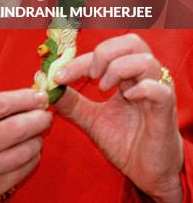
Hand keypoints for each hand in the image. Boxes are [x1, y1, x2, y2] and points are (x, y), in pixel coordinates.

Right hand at [0, 88, 51, 201]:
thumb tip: (17, 100)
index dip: (23, 98)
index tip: (37, 95)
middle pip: (14, 129)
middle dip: (36, 118)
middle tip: (45, 113)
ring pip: (19, 153)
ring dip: (36, 140)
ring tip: (39, 132)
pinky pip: (16, 174)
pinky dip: (29, 161)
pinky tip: (31, 152)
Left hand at [54, 33, 182, 201]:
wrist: (146, 174)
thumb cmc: (125, 142)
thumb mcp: (92, 120)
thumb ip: (73, 103)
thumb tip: (49, 90)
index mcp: (129, 74)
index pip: (105, 52)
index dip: (78, 60)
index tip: (58, 76)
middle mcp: (146, 76)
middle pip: (131, 42)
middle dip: (104, 53)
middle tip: (90, 75)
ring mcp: (159, 90)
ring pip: (145, 60)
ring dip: (118, 69)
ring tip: (103, 88)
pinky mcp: (166, 110)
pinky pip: (159, 89)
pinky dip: (141, 88)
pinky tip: (127, 98)